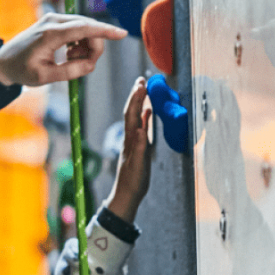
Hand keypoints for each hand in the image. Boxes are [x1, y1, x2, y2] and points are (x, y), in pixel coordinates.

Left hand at [0, 13, 126, 86]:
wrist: (3, 61)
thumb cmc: (21, 70)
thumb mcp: (44, 77)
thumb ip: (69, 71)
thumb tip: (91, 64)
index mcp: (51, 34)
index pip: (84, 28)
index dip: (105, 31)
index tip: (122, 34)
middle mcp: (54, 21)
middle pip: (89, 29)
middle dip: (94, 48)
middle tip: (82, 67)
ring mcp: (55, 19)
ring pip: (86, 29)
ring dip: (86, 47)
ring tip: (69, 60)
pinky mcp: (56, 21)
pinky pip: (79, 29)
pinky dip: (80, 43)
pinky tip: (69, 54)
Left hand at [105, 77, 152, 222]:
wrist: (126, 196)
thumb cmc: (133, 183)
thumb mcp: (138, 166)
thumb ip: (139, 148)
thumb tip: (140, 130)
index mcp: (130, 141)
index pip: (131, 116)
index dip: (136, 100)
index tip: (141, 84)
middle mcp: (130, 139)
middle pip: (131, 113)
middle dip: (136, 95)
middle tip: (142, 79)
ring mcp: (134, 142)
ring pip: (136, 117)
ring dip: (139, 102)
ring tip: (144, 88)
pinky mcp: (138, 147)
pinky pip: (142, 127)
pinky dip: (144, 117)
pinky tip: (148, 111)